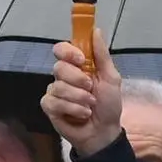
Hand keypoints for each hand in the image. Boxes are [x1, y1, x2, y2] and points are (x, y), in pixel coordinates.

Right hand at [43, 38, 127, 157]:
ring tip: (89, 106)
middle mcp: (64, 76)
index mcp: (77, 66)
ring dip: (79, 98)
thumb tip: (96, 30)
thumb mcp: (111, 78)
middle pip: (59, 67)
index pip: (62, 49)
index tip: (80, 59)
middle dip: (77, 79)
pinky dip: (72, 108)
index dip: (68, 52)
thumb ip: (102, 55)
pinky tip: (81, 114)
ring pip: (57, 86)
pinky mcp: (50, 107)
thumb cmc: (108, 104)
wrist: (104, 131)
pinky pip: (53, 102)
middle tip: (90, 88)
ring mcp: (55, 91)